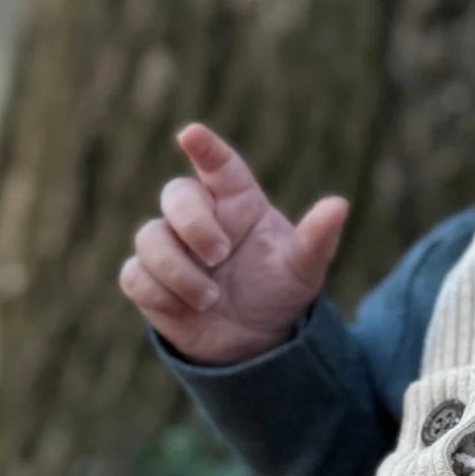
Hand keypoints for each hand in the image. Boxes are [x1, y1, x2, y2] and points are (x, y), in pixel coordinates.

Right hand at [119, 124, 349, 364]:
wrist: (256, 341)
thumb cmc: (279, 291)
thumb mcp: (304, 268)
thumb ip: (317, 238)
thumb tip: (340, 205)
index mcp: (238, 201)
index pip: (219, 164)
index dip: (205, 147)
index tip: (191, 134)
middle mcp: (201, 216)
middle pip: (176, 193)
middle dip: (194, 224)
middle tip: (220, 256)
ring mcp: (171, 246)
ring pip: (149, 236)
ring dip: (179, 270)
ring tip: (211, 299)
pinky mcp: (148, 279)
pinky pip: (134, 275)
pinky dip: (160, 294)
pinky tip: (187, 310)